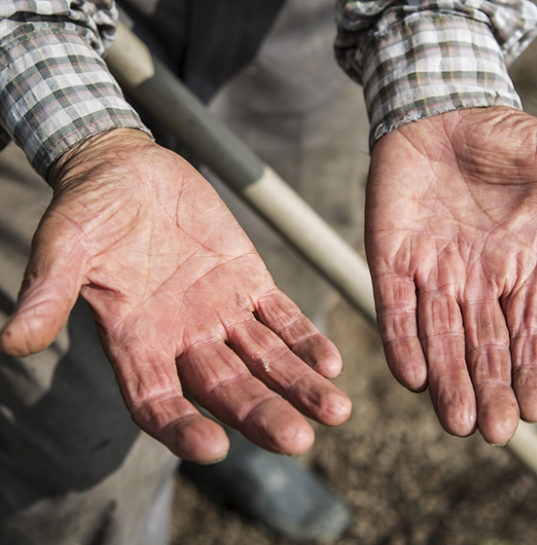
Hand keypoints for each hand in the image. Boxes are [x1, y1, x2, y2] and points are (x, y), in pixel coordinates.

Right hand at [0, 129, 350, 461]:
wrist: (129, 170)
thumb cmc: (89, 208)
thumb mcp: (67, 243)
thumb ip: (50, 290)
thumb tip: (11, 341)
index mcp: (135, 341)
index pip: (159, 402)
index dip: (181, 429)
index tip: (213, 449)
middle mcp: (182, 337)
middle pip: (226, 389)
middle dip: (261, 414)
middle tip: (298, 441)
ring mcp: (220, 312)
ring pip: (264, 360)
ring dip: (298, 385)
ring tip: (336, 412)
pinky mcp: (248, 281)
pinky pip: (280, 316)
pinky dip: (303, 338)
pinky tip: (331, 361)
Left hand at [366, 107, 536, 443]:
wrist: (440, 111)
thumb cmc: (501, 140)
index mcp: (516, 269)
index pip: (527, 331)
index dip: (531, 368)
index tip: (534, 408)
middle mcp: (472, 281)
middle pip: (482, 346)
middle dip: (488, 387)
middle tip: (493, 431)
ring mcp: (429, 272)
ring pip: (438, 336)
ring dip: (445, 378)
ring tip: (458, 420)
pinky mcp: (389, 257)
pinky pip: (393, 307)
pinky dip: (401, 340)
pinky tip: (410, 377)